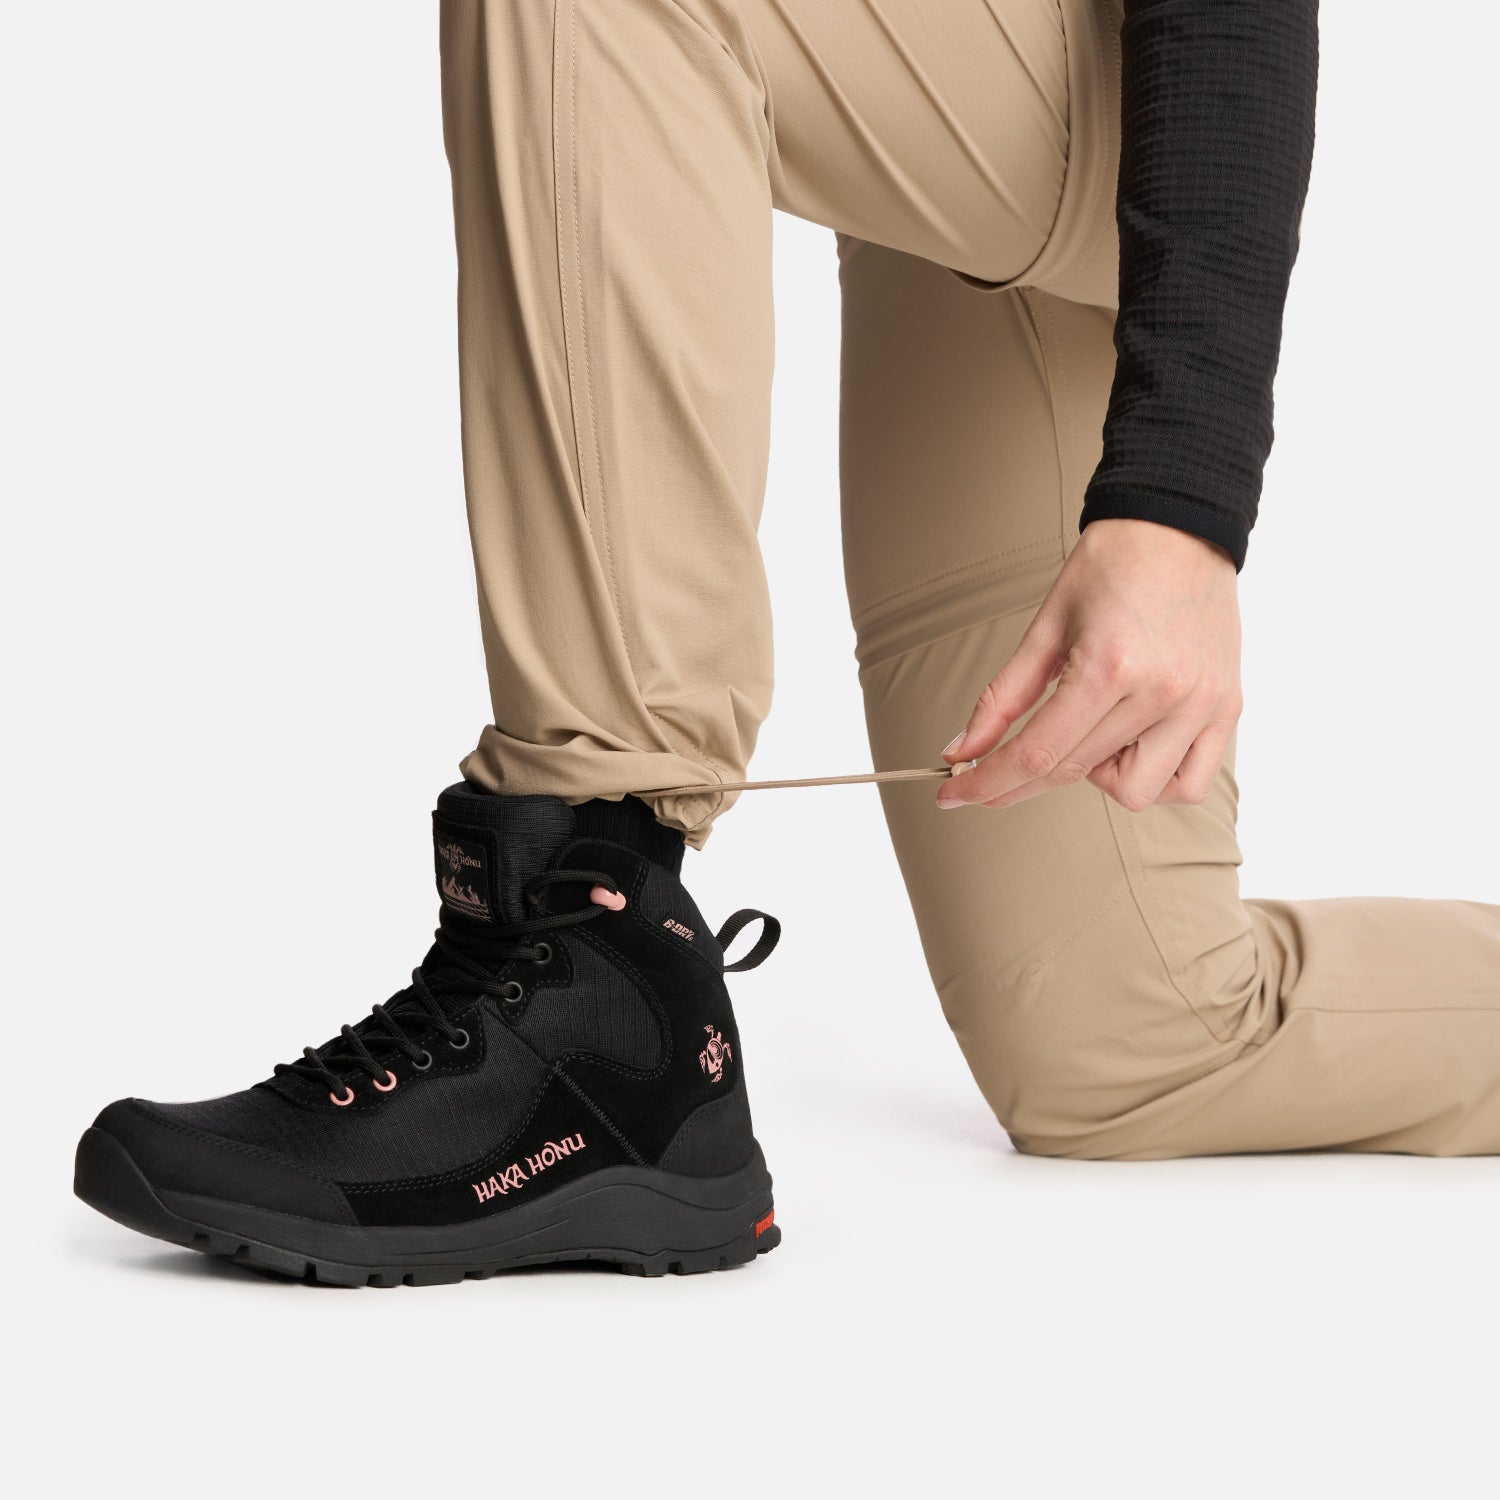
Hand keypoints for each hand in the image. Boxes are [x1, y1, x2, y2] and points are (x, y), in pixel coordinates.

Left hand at [937, 518, 1241, 812]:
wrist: (1178, 527)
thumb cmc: (1111, 567)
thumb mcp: (1045, 627)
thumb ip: (1003, 697)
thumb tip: (963, 750)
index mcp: (1110, 666)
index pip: (1038, 753)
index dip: (988, 782)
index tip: (954, 795)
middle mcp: (1162, 692)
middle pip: (1074, 773)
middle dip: (1021, 780)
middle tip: (997, 765)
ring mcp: (1201, 705)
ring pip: (1135, 792)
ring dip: (1096, 776)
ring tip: (1091, 729)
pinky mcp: (1227, 709)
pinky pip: (1189, 783)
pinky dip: (1154, 778)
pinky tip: (1132, 744)